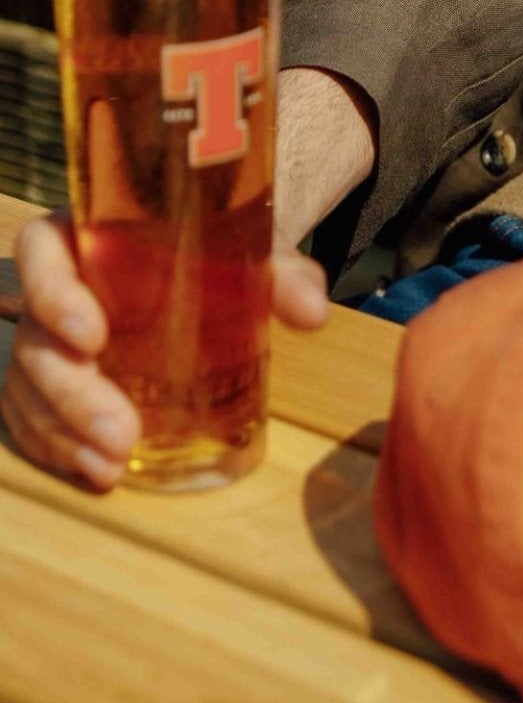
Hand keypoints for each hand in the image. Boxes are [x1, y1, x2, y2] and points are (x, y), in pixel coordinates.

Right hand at [0, 66, 372, 490]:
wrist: (216, 265)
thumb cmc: (220, 248)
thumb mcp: (251, 247)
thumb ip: (281, 272)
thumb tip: (313, 312)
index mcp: (89, 231)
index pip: (41, 250)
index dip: (54, 293)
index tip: (92, 336)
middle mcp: (57, 284)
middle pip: (36, 338)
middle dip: (71, 393)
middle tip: (121, 433)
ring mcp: (48, 337)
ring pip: (29, 387)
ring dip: (64, 433)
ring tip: (113, 465)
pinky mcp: (52, 380)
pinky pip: (32, 417)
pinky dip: (58, 448)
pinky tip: (98, 471)